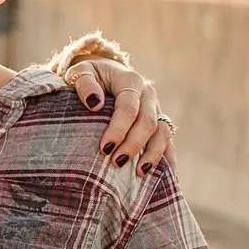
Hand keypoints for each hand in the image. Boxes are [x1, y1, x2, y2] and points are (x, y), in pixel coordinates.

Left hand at [62, 58, 175, 174]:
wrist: (103, 73)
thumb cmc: (88, 75)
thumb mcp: (79, 71)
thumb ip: (84, 83)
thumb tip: (94, 103)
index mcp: (130, 81)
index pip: (128, 108)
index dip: (118, 129)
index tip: (104, 148)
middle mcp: (148, 94)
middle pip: (148, 122)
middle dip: (133, 144)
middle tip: (116, 163)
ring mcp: (156, 108)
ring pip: (163, 132)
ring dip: (153, 154)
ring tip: (139, 173)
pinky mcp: (158, 121)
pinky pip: (168, 141)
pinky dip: (168, 158)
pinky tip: (166, 176)